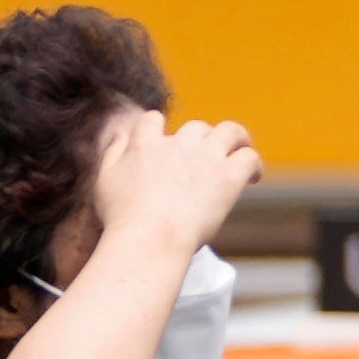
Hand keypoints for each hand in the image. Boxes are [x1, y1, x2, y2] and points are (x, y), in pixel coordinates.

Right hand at [89, 109, 260, 257]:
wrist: (150, 237)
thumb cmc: (123, 218)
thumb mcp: (105, 180)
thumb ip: (113, 153)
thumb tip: (122, 135)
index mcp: (145, 144)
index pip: (153, 120)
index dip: (160, 130)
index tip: (165, 144)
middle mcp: (177, 144)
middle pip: (196, 128)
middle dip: (202, 140)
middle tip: (206, 160)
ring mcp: (205, 158)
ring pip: (230, 131)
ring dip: (237, 139)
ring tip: (240, 151)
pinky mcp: (228, 176)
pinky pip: (249, 158)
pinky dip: (253, 165)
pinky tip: (252, 179)